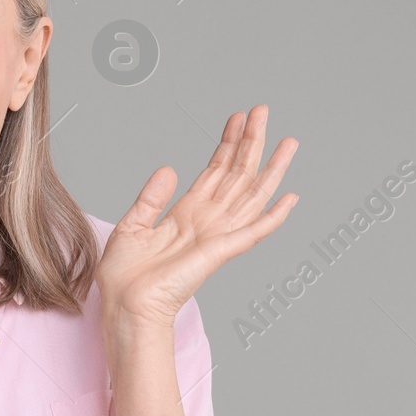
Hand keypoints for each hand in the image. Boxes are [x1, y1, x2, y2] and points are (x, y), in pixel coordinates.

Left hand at [97, 105, 298, 328]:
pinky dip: (274, 216)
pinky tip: (290, 198)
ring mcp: (217, 236)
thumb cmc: (125, 277)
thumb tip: (170, 169)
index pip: (214, 171)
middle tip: (262, 110)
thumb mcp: (132, 225)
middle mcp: (207, 222)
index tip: (238, 117)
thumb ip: (152, 197)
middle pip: (237, 174)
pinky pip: (253, 232)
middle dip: (250, 142)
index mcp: (186, 214)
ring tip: (289, 142)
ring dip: (271, 169)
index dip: (227, 143)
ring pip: (252, 195)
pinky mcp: (220, 252)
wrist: (125, 305)